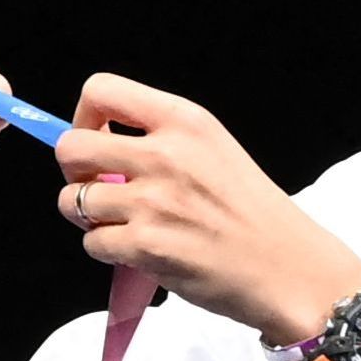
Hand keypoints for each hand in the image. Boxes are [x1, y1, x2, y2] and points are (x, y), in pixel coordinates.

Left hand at [54, 73, 360, 342]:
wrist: (290, 269)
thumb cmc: (255, 214)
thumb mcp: (216, 151)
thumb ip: (162, 140)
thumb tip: (96, 148)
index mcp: (186, 121)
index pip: (101, 90)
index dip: (84, 116)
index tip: (97, 138)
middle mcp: (165, 154)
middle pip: (71, 147)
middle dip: (75, 172)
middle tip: (99, 187)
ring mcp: (153, 202)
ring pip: (73, 201)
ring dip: (88, 217)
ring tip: (124, 224)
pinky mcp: (146, 246)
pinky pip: (92, 243)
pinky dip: (108, 250)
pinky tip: (140, 250)